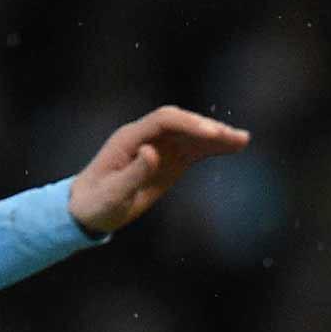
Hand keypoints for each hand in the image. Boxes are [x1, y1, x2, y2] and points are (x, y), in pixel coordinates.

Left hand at [67, 106, 250, 237]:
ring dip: (216, 136)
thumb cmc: (96, 204)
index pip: (164, 120)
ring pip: (191, 134)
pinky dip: (213, 148)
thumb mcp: (113, 194)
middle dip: (208, 127)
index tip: (212, 133)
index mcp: (130, 139)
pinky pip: (193, 150)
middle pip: (182, 122)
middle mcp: (146, 137)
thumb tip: (152, 152)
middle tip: (234, 138)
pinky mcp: (167, 161)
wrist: (87, 211)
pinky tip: (233, 148)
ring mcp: (158, 147)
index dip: (189, 123)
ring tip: (243, 140)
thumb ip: (133, 173)